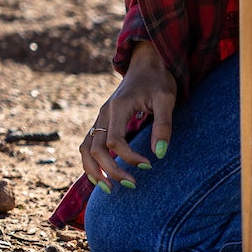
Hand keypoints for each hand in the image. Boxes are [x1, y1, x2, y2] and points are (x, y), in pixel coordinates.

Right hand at [81, 43, 175, 190]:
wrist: (147, 62)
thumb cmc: (158, 80)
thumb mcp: (166, 99)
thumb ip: (163, 126)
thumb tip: (160, 155)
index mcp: (117, 108)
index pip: (114, 141)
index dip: (129, 157)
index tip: (149, 165)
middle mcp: (103, 113)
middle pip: (95, 149)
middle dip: (111, 170)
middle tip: (132, 184)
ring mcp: (100, 117)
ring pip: (85, 149)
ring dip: (93, 170)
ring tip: (108, 189)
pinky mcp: (102, 121)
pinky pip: (88, 144)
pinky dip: (90, 162)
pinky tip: (102, 176)